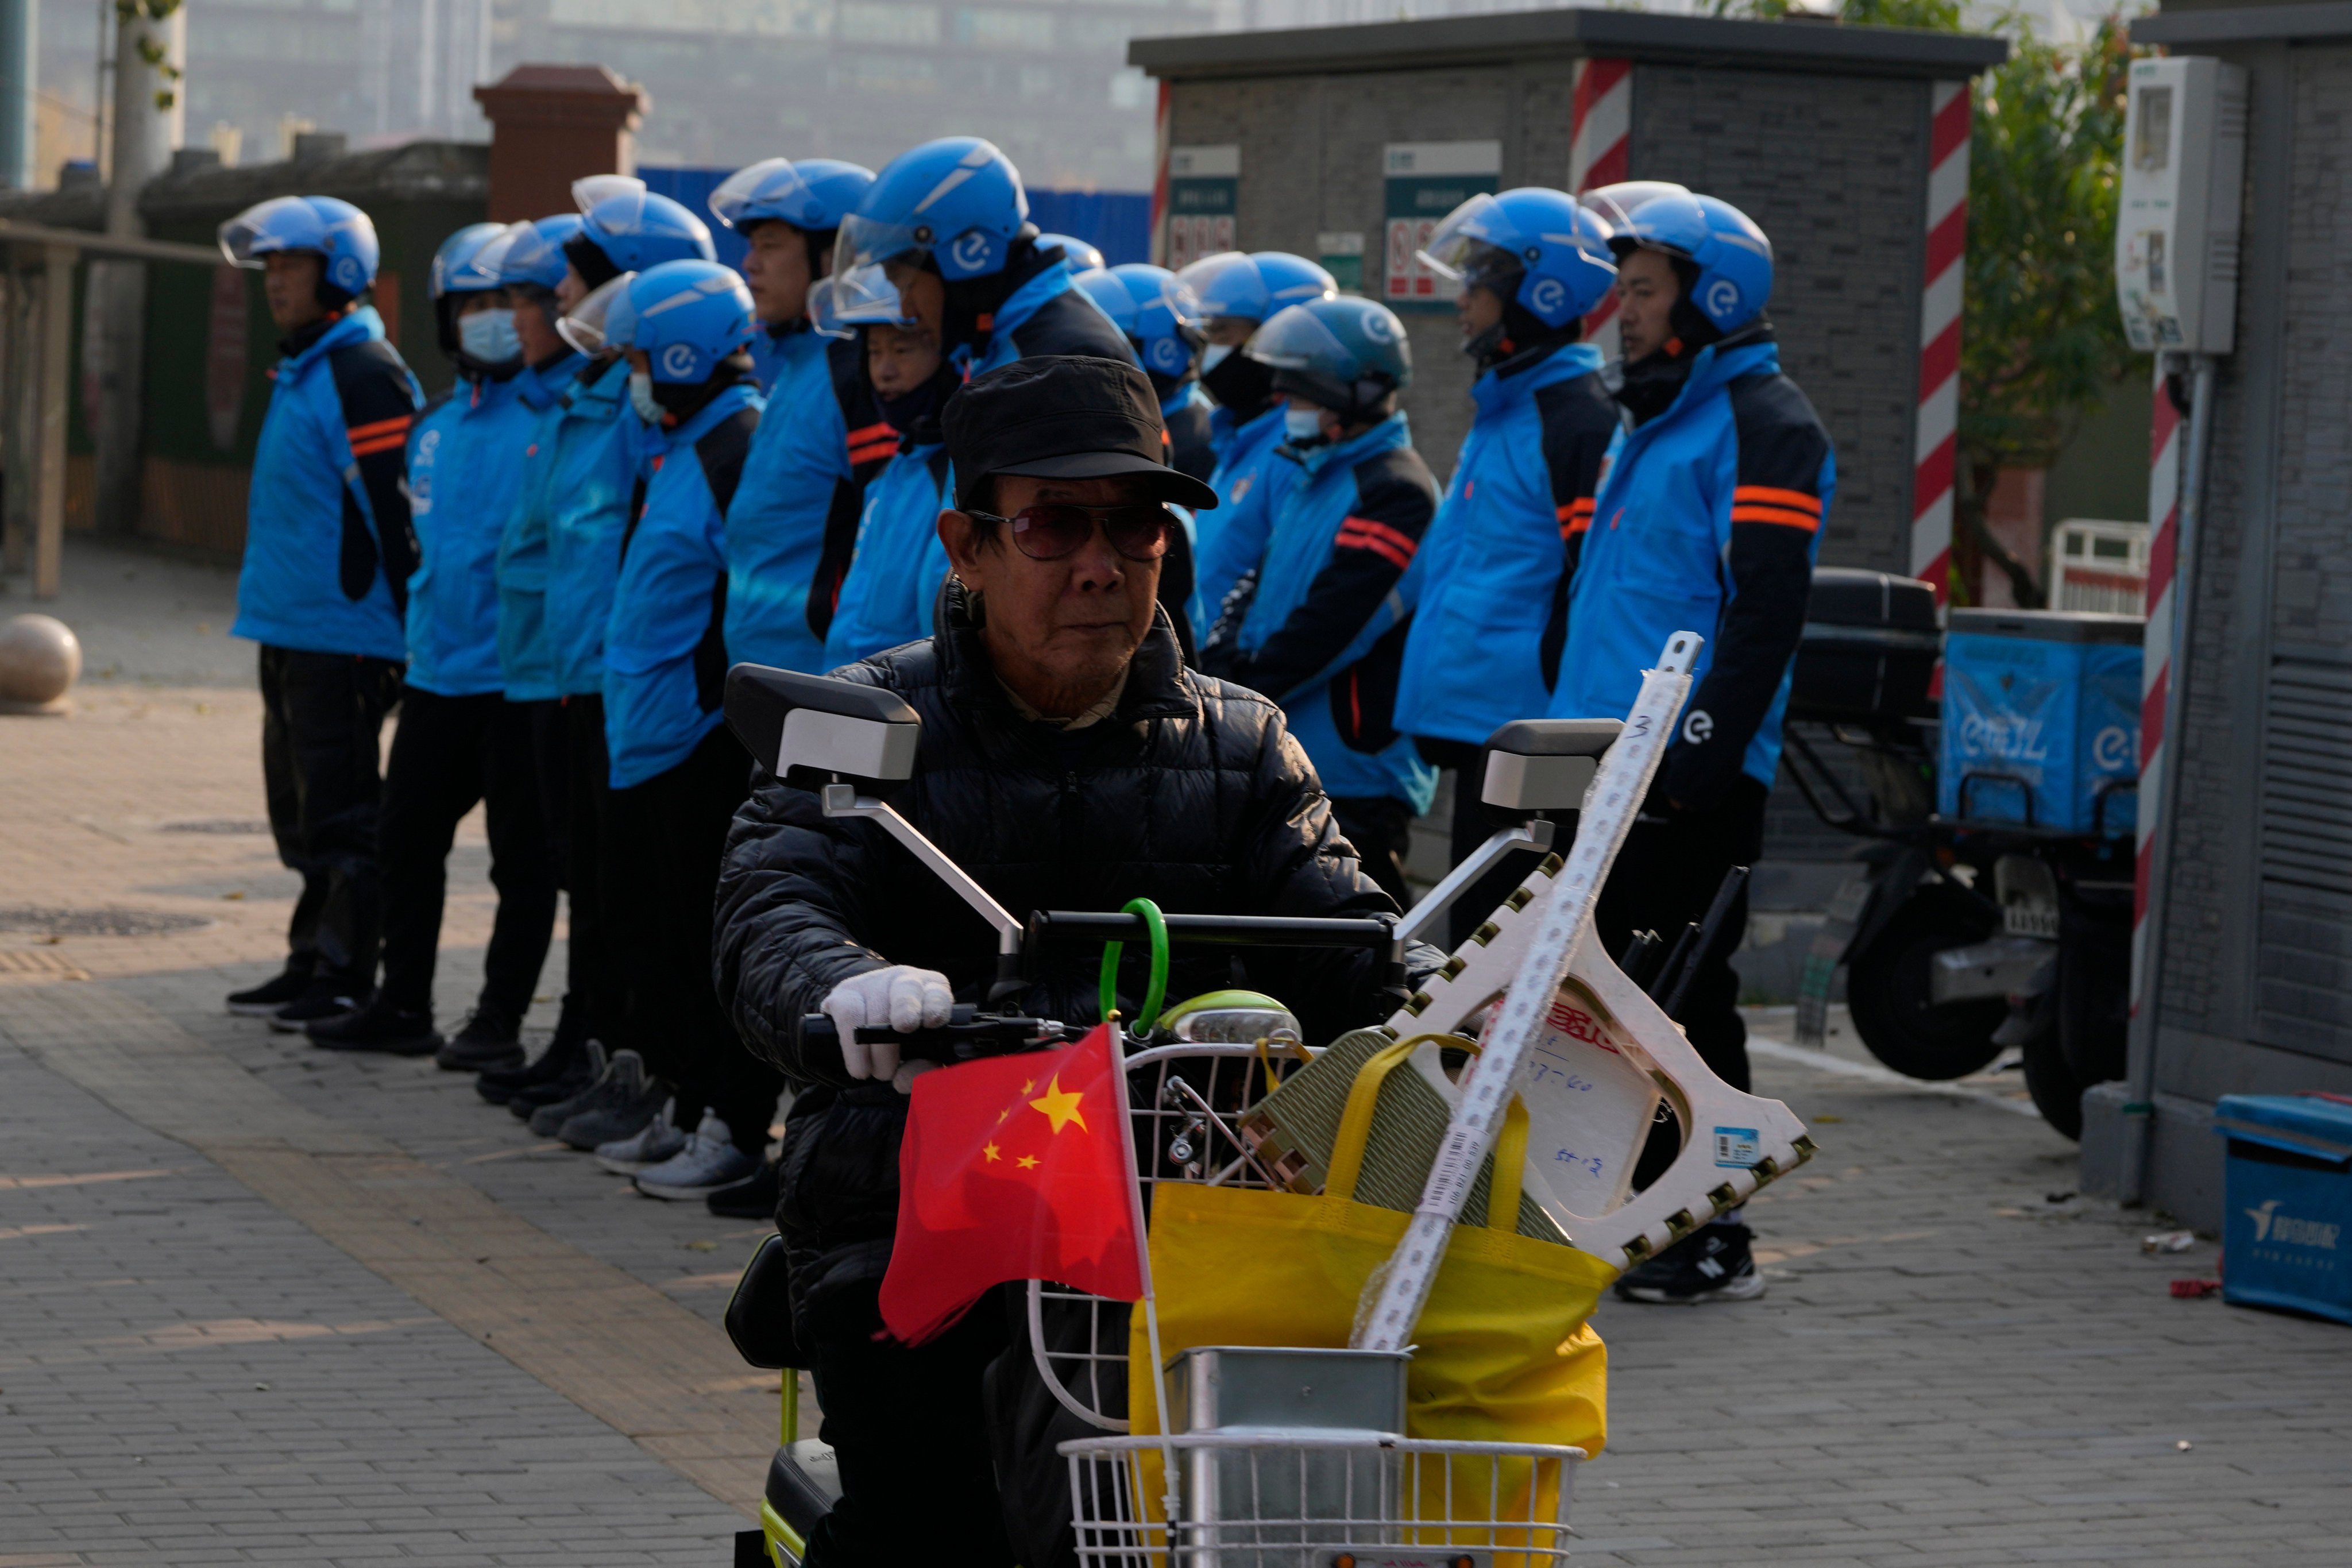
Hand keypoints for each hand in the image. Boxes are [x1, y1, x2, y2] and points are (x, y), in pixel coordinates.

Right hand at [820, 965, 952, 1084]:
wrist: (865, 1030)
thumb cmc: (905, 1044)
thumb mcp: (923, 1055)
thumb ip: (925, 1069)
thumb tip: (906, 1079)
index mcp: (932, 992)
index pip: (938, 991)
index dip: (935, 1004)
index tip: (933, 1021)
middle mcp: (904, 981)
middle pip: (907, 988)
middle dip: (906, 1008)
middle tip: (905, 1028)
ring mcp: (872, 983)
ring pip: (876, 1009)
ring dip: (879, 1048)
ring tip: (881, 1073)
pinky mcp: (845, 993)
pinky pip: (848, 1016)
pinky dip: (854, 1048)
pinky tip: (860, 1067)